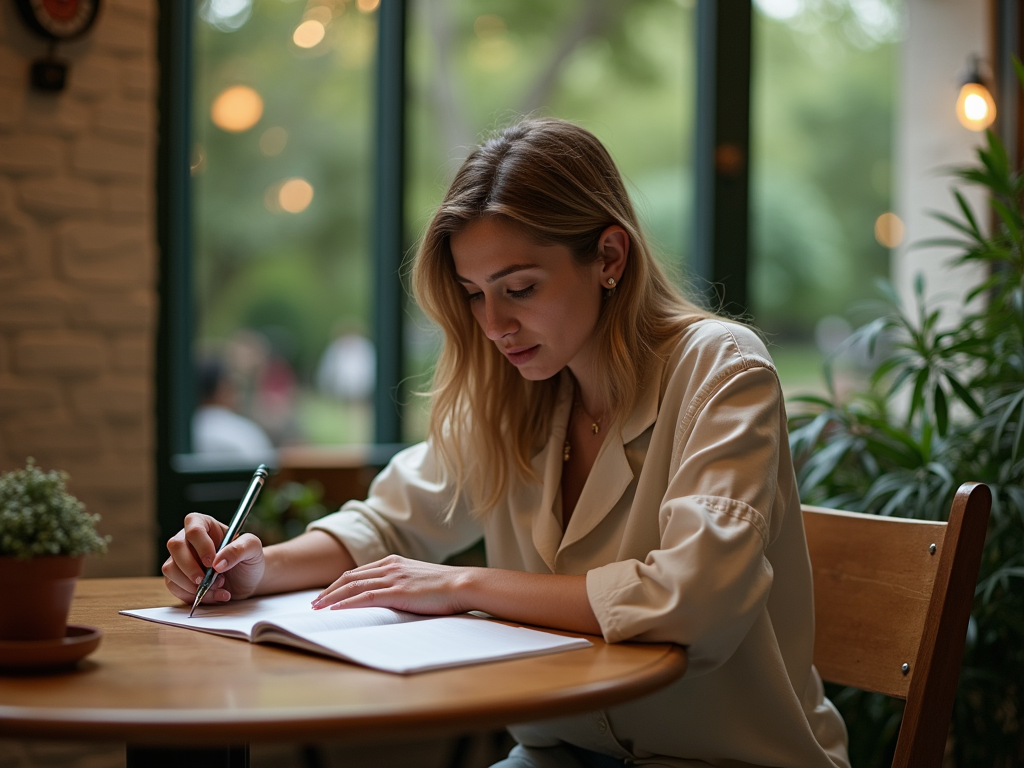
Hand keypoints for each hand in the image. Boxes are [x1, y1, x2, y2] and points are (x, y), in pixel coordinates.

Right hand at [162, 512, 264, 604]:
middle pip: (175, 546)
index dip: (201, 546)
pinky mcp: (177, 578)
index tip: (212, 562)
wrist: (247, 580)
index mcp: (205, 524)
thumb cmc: (248, 558)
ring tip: (218, 587)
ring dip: (192, 584)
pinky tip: (214, 595)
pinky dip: (193, 595)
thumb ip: (239, 549)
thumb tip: (218, 563)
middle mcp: (188, 540)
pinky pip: (174, 586)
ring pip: (170, 568)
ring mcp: (180, 559)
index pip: (193, 528)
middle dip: (190, 567)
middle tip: (206, 580)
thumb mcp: (252, 548)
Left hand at [311, 555, 469, 615]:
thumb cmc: (445, 586)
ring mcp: (393, 578)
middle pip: (349, 577)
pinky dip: (347, 603)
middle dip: (329, 590)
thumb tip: (390, 596)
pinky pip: (366, 597)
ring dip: (331, 598)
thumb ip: (401, 583)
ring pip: (353, 586)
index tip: (326, 594)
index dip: (338, 584)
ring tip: (317, 608)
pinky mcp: (398, 592)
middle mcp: (389, 566)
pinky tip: (335, 610)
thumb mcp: (418, 580)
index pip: (358, 572)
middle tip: (314, 603)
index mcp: (393, 562)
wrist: (463, 584)